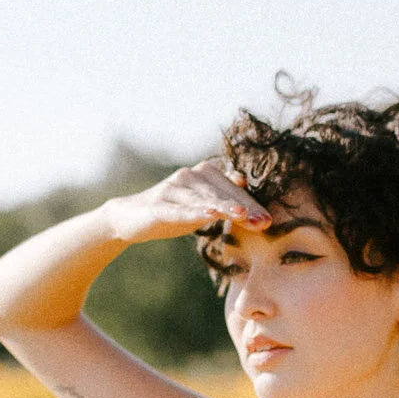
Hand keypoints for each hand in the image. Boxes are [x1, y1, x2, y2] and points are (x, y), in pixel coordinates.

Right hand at [103, 161, 270, 249]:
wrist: (130, 218)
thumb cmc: (172, 210)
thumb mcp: (201, 204)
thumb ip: (223, 195)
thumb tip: (244, 180)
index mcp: (202, 173)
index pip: (232, 190)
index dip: (251, 205)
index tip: (268, 221)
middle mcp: (188, 176)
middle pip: (221, 194)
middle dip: (244, 209)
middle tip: (263, 224)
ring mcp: (172, 190)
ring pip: (203, 201)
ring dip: (224, 208)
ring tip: (243, 216)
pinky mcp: (158, 206)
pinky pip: (179, 210)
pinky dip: (194, 213)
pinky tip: (209, 215)